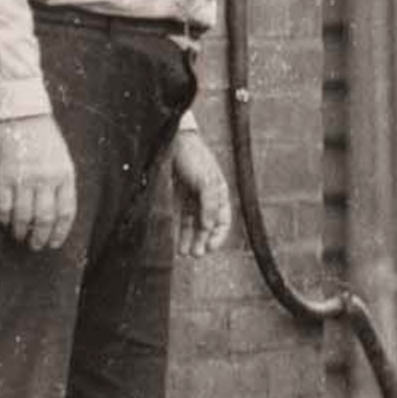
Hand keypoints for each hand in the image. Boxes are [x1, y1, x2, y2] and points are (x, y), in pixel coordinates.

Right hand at [0, 114, 77, 252]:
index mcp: (65, 174)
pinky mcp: (4, 175)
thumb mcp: (62, 157)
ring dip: (21, 230)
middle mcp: (46, 178)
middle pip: (44, 218)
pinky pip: (3, 204)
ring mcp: (24, 177)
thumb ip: (61, 181)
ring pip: (23, 215)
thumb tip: (58, 210)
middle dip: (40, 236)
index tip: (55, 243)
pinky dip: (4, 217)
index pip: (66, 211)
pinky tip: (4, 222)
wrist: (21, 113)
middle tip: (36, 246)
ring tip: (19, 237)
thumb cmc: (43, 136)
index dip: (60, 231)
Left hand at [169, 128, 233, 257]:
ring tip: (185, 253)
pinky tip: (177, 242)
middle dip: (202, 241)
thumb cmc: (194, 157)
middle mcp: (207, 198)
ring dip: (190, 239)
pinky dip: (180, 231)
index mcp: (219, 193)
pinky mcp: (177, 197)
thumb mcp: (206, 181)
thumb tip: (208, 227)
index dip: (218, 236)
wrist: (173, 142)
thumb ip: (209, 205)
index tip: (210, 248)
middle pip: (207, 226)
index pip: (223, 220)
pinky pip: (180, 219)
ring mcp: (192, 198)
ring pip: (193, 225)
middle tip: (195, 255)